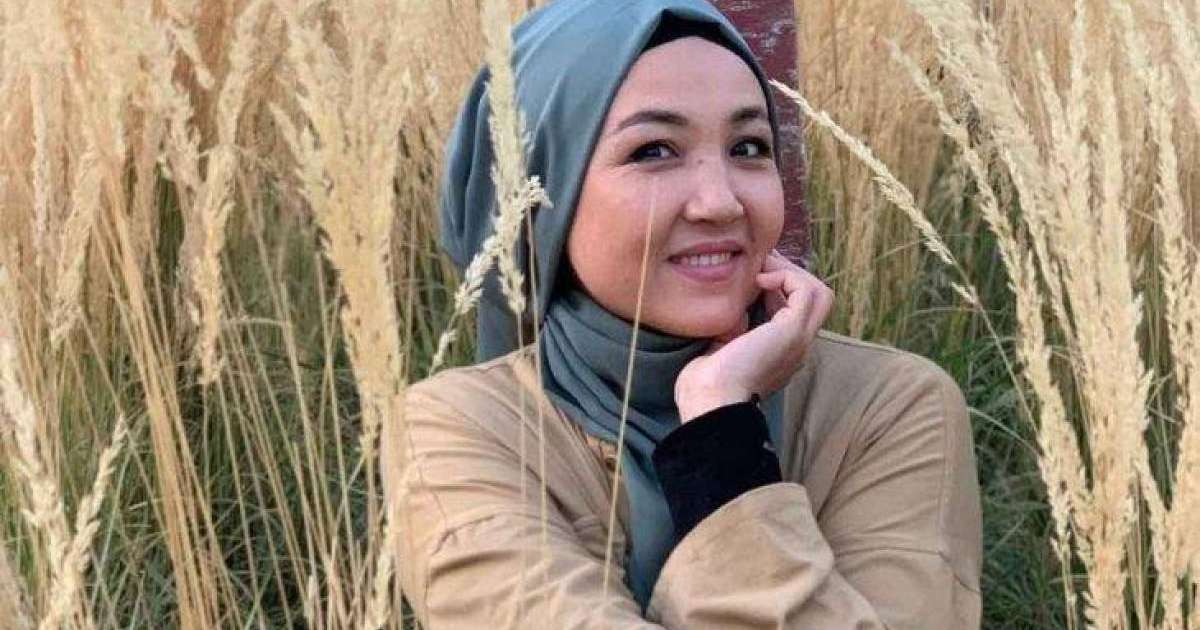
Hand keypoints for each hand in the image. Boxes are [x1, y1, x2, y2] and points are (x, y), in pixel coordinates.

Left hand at [675, 250, 833, 421]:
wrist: (711, 399)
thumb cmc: (707, 380)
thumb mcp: (724, 343)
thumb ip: (736, 324)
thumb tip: (736, 302)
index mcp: (782, 350)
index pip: (796, 309)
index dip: (780, 286)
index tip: (753, 274)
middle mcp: (797, 346)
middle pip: (816, 299)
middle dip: (790, 274)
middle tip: (761, 264)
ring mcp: (799, 339)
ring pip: (819, 293)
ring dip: (791, 272)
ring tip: (762, 269)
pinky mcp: (793, 331)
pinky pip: (807, 291)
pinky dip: (786, 276)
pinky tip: (760, 280)